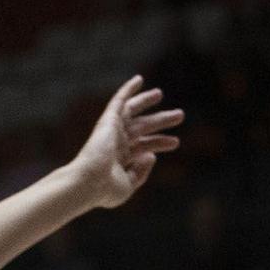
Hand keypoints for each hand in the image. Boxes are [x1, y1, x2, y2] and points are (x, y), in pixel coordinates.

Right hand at [67, 75, 184, 208]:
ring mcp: (112, 131)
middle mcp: (116, 143)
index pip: (144, 146)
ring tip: (160, 94)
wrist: (89, 182)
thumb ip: (142, 172)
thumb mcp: (129, 185)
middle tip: (179, 115)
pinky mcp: (108, 121)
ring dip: (146, 101)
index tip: (175, 142)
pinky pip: (119, 101)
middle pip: (142, 128)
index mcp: (121, 159)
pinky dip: (128, 90)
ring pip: (133, 112)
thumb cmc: (106, 190)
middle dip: (161, 121)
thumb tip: (152, 154)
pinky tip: (139, 79)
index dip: (160, 143)